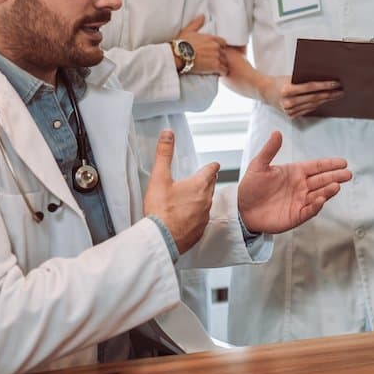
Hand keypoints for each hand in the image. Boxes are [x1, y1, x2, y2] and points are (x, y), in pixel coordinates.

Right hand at [142, 130, 219, 253]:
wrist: (161, 239)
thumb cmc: (160, 210)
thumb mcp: (159, 177)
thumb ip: (164, 154)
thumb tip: (168, 134)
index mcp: (199, 185)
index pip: (211, 170)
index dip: (212, 166)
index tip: (213, 164)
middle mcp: (206, 200)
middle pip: (211, 186)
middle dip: (208, 180)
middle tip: (204, 178)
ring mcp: (204, 217)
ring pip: (207, 203)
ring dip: (202, 198)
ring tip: (193, 198)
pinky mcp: (199, 231)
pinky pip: (201, 220)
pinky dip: (196, 216)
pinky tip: (187, 218)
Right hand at [174, 14, 228, 75]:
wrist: (178, 55)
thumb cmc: (181, 43)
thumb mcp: (188, 30)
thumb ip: (197, 23)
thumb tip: (202, 16)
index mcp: (211, 38)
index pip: (223, 42)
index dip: (220, 47)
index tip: (217, 51)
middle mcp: (215, 46)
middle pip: (224, 52)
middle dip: (221, 56)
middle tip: (217, 61)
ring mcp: (216, 56)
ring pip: (225, 61)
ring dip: (223, 64)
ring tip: (218, 68)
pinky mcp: (215, 66)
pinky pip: (224, 70)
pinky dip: (223, 72)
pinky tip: (219, 73)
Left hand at [237, 131, 351, 232]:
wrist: (242, 210)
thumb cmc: (250, 187)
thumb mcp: (258, 166)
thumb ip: (269, 150)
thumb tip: (277, 132)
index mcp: (295, 172)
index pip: (316, 167)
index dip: (329, 164)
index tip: (342, 162)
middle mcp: (301, 186)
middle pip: (322, 180)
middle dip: (335, 177)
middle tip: (347, 174)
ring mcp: (300, 201)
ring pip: (319, 194)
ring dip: (328, 190)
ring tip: (336, 186)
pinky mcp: (296, 215)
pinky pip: (309, 210)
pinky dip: (316, 205)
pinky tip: (321, 199)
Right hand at [261, 75, 343, 117]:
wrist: (265, 92)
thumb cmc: (279, 82)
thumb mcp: (290, 77)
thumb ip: (304, 80)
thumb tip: (323, 78)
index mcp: (287, 90)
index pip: (310, 87)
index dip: (324, 86)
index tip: (336, 84)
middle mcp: (288, 102)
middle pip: (314, 98)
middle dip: (329, 94)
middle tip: (340, 91)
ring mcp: (290, 111)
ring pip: (313, 105)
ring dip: (326, 100)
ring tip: (336, 95)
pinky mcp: (291, 116)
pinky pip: (308, 110)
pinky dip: (318, 105)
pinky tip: (325, 101)